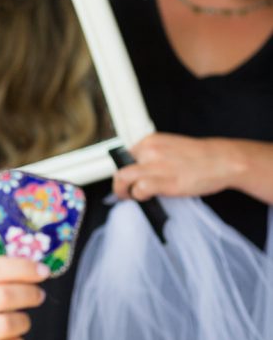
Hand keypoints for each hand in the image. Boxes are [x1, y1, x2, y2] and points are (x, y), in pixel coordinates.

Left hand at [112, 132, 233, 200]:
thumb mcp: (170, 147)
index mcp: (150, 141)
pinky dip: (139, 196)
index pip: (124, 157)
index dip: (123, 171)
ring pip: (122, 178)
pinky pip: (139, 190)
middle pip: (120, 168)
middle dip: (118, 184)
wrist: (222, 160)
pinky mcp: (164, 181)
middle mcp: (149, 151)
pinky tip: (147, 198)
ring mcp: (155, 166)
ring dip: (122, 192)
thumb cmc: (200, 157)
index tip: (125, 180)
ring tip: (129, 198)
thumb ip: (153, 156)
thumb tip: (139, 171)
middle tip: (123, 192)